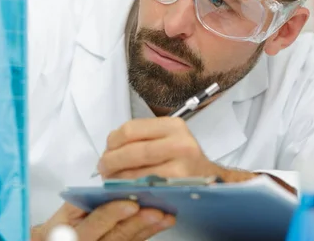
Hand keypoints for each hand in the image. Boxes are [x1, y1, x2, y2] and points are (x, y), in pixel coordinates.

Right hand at [31, 201, 174, 240]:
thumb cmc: (62, 228)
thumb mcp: (65, 213)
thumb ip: (85, 200)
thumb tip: (113, 185)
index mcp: (71, 235)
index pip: (95, 224)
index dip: (113, 214)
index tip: (132, 204)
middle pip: (117, 236)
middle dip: (138, 223)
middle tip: (157, 211)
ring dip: (149, 229)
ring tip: (165, 216)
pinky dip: (148, 233)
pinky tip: (160, 224)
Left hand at [98, 117, 251, 180]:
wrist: (210, 179)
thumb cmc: (185, 159)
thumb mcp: (169, 137)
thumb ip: (143, 137)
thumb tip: (110, 146)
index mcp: (173, 125)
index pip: (131, 129)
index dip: (112, 142)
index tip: (107, 149)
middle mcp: (179, 142)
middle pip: (131, 151)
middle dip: (110, 161)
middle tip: (103, 168)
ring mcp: (180, 165)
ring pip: (135, 171)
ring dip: (117, 178)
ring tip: (111, 179)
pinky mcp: (177, 184)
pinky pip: (145, 186)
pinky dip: (130, 188)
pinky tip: (125, 188)